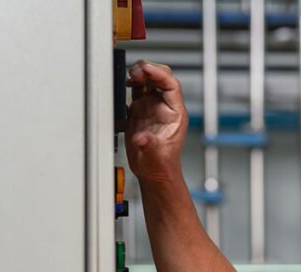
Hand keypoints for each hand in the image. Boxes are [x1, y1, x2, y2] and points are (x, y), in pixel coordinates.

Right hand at [125, 60, 188, 183]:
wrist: (153, 173)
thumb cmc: (161, 166)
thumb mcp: (156, 157)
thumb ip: (149, 146)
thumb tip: (141, 138)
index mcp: (175, 114)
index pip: (172, 85)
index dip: (160, 74)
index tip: (147, 69)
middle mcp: (164, 107)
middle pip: (161, 77)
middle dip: (148, 70)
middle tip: (135, 72)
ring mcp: (152, 107)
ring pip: (148, 80)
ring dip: (139, 73)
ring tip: (129, 75)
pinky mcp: (140, 110)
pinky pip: (137, 89)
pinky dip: (130, 83)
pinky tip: (125, 84)